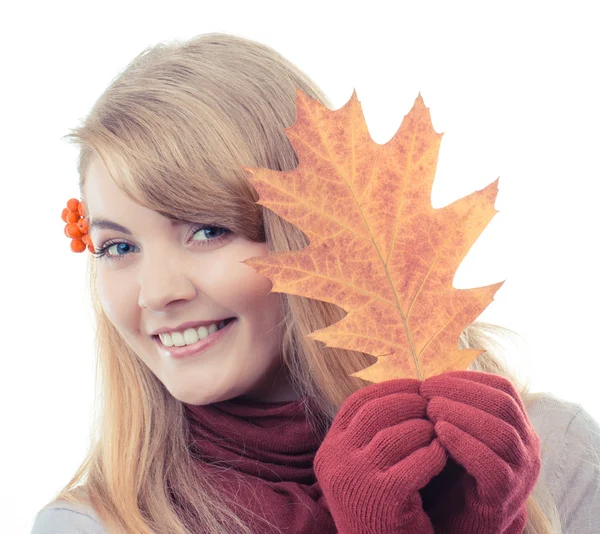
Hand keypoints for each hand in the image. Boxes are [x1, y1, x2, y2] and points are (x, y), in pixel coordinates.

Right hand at [314, 378, 446, 533]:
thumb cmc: (383, 508)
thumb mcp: (364, 467)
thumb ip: (371, 434)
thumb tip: (402, 390)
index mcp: (329, 450)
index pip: (357, 402)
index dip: (389, 388)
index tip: (417, 386)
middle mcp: (335, 461)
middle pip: (376, 412)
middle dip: (411, 403)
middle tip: (435, 404)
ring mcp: (355, 480)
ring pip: (397, 434)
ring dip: (425, 429)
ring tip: (440, 432)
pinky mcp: (382, 499)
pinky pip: (417, 462)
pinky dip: (434, 454)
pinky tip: (444, 456)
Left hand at [419, 370, 541, 532]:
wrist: (460, 521)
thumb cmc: (453, 470)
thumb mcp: (460, 432)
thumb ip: (455, 406)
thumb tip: (430, 375)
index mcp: (518, 425)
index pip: (503, 388)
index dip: (467, 379)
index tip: (434, 379)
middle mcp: (527, 446)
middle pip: (503, 405)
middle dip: (461, 392)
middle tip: (427, 391)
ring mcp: (521, 473)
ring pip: (501, 433)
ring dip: (460, 414)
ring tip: (430, 409)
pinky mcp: (504, 496)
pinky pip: (491, 465)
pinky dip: (464, 443)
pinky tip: (439, 434)